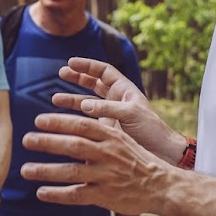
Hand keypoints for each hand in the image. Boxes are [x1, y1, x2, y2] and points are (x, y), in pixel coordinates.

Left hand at [20, 110, 173, 215]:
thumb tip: (68, 123)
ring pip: (71, 171)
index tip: (38, 120)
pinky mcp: (105, 196)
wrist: (161, 186)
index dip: (59, 121)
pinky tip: (41, 193)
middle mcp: (107, 154)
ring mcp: (106, 176)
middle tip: (26, 140)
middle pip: (73, 145)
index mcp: (111, 137)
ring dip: (45, 170)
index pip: (81, 125)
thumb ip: (97, 131)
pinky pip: (77, 195)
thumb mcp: (120, 138)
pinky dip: (58, 194)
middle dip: (47, 142)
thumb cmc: (136, 160)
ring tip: (25, 170)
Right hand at [51, 58, 182, 159]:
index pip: (103, 72)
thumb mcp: (131, 114)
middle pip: (93, 83)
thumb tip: (83, 104)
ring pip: (87, 102)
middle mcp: (115, 100)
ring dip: (72, 99)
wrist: (161, 152)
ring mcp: (110, 115)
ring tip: (55, 98)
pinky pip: (88, 120)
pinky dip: (76, 119)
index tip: (71, 63)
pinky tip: (64, 120)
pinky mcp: (106, 129)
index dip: (87, 66)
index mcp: (124, 90)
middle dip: (77, 77)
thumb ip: (107, 108)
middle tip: (62, 73)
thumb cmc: (152, 129)